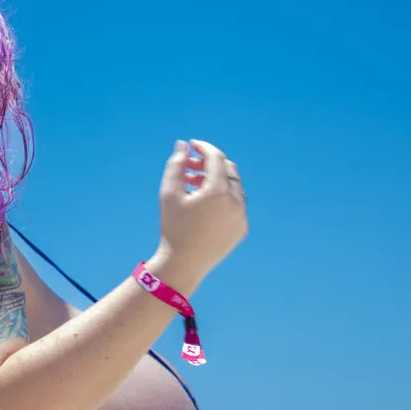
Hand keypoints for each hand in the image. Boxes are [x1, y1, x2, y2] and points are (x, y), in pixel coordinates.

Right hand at [150, 139, 247, 292]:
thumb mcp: (169, 193)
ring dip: (215, 179)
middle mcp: (235, 202)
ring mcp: (241, 216)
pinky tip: (202, 204)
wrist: (184, 264)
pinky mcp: (241, 228)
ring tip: (192, 185)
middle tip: (188, 167)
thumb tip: (182, 145)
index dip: (203, 148)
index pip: (216, 158)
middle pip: (227, 169)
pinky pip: (236, 203)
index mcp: (218, 191)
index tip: (191, 145)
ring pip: (233, 186)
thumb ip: (176, 165)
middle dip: (208, 163)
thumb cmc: (173, 227)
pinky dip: (222, 196)